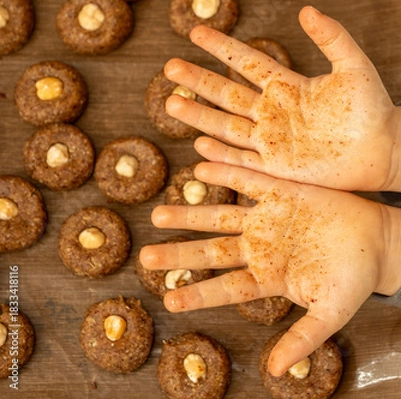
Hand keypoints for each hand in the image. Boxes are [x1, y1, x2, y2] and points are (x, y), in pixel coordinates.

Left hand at [140, 162, 400, 375]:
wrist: (377, 241)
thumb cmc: (354, 280)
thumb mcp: (330, 313)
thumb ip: (302, 338)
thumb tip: (275, 373)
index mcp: (269, 276)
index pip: (225, 288)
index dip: (198, 293)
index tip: (168, 299)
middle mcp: (260, 246)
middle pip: (211, 251)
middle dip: (179, 253)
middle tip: (146, 257)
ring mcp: (267, 217)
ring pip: (219, 215)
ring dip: (189, 214)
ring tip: (157, 214)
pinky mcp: (280, 191)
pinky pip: (248, 180)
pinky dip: (226, 174)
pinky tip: (200, 169)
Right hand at [164, 6, 400, 191]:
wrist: (383, 150)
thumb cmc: (372, 108)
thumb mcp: (353, 66)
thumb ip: (331, 37)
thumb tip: (306, 9)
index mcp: (287, 85)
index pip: (246, 61)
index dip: (221, 47)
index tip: (195, 32)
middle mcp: (272, 111)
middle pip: (226, 93)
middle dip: (198, 80)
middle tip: (169, 67)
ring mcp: (272, 140)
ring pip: (226, 126)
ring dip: (198, 115)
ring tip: (171, 102)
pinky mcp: (277, 166)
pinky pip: (242, 159)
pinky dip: (220, 153)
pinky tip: (199, 144)